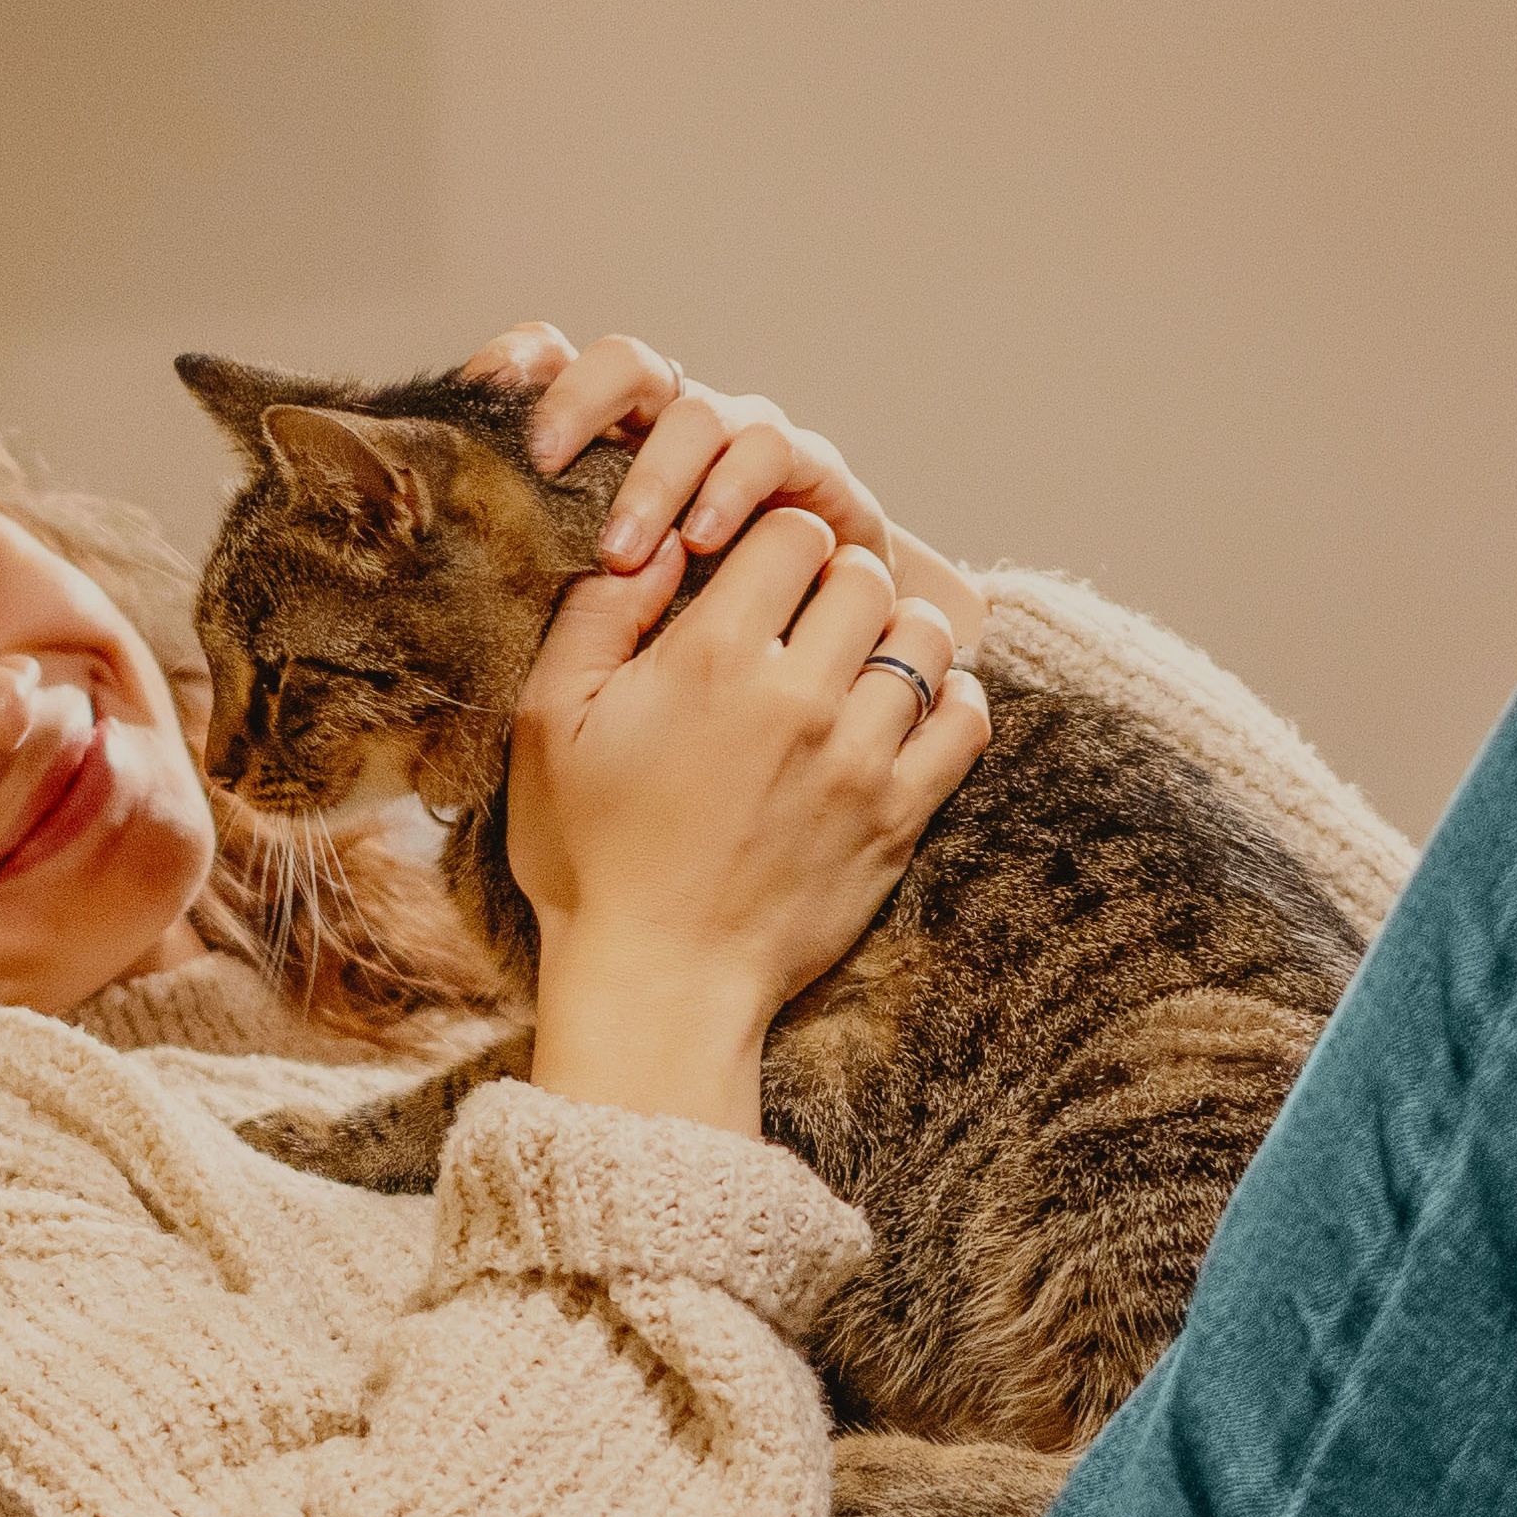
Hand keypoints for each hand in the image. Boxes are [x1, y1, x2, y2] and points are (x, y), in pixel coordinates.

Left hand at [470, 324, 990, 681]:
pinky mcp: (812, 467)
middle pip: (627, 365)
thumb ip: (545, 568)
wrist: (817, 658)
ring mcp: (745, 440)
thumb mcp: (601, 606)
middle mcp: (677, 426)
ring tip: (622, 551)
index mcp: (616, 441)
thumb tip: (450, 562)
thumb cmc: (690, 640)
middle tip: (543, 463)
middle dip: (580, 402)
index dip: (523, 360)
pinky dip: (732, 489)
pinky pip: (769, 450)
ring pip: (696, 414)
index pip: (561, 363)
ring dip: (655, 479)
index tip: (484, 388)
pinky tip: (703, 541)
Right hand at [500, 505, 987, 1135]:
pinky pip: (967, 721)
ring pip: (925, 640)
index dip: (774, 543)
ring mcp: (859, 759)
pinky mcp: (899, 816)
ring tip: (858, 662)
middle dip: (837, 580)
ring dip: (895, 635)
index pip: (794, 533)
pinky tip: (910, 710)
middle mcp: (798, 698)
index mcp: (711, 659)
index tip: (757, 578)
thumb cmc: (589, 855)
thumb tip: (658, 542)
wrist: (658, 983)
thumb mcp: (548, 722)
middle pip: (867, 575)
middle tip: (807, 618)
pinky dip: (951, 700)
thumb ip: (599, 615)